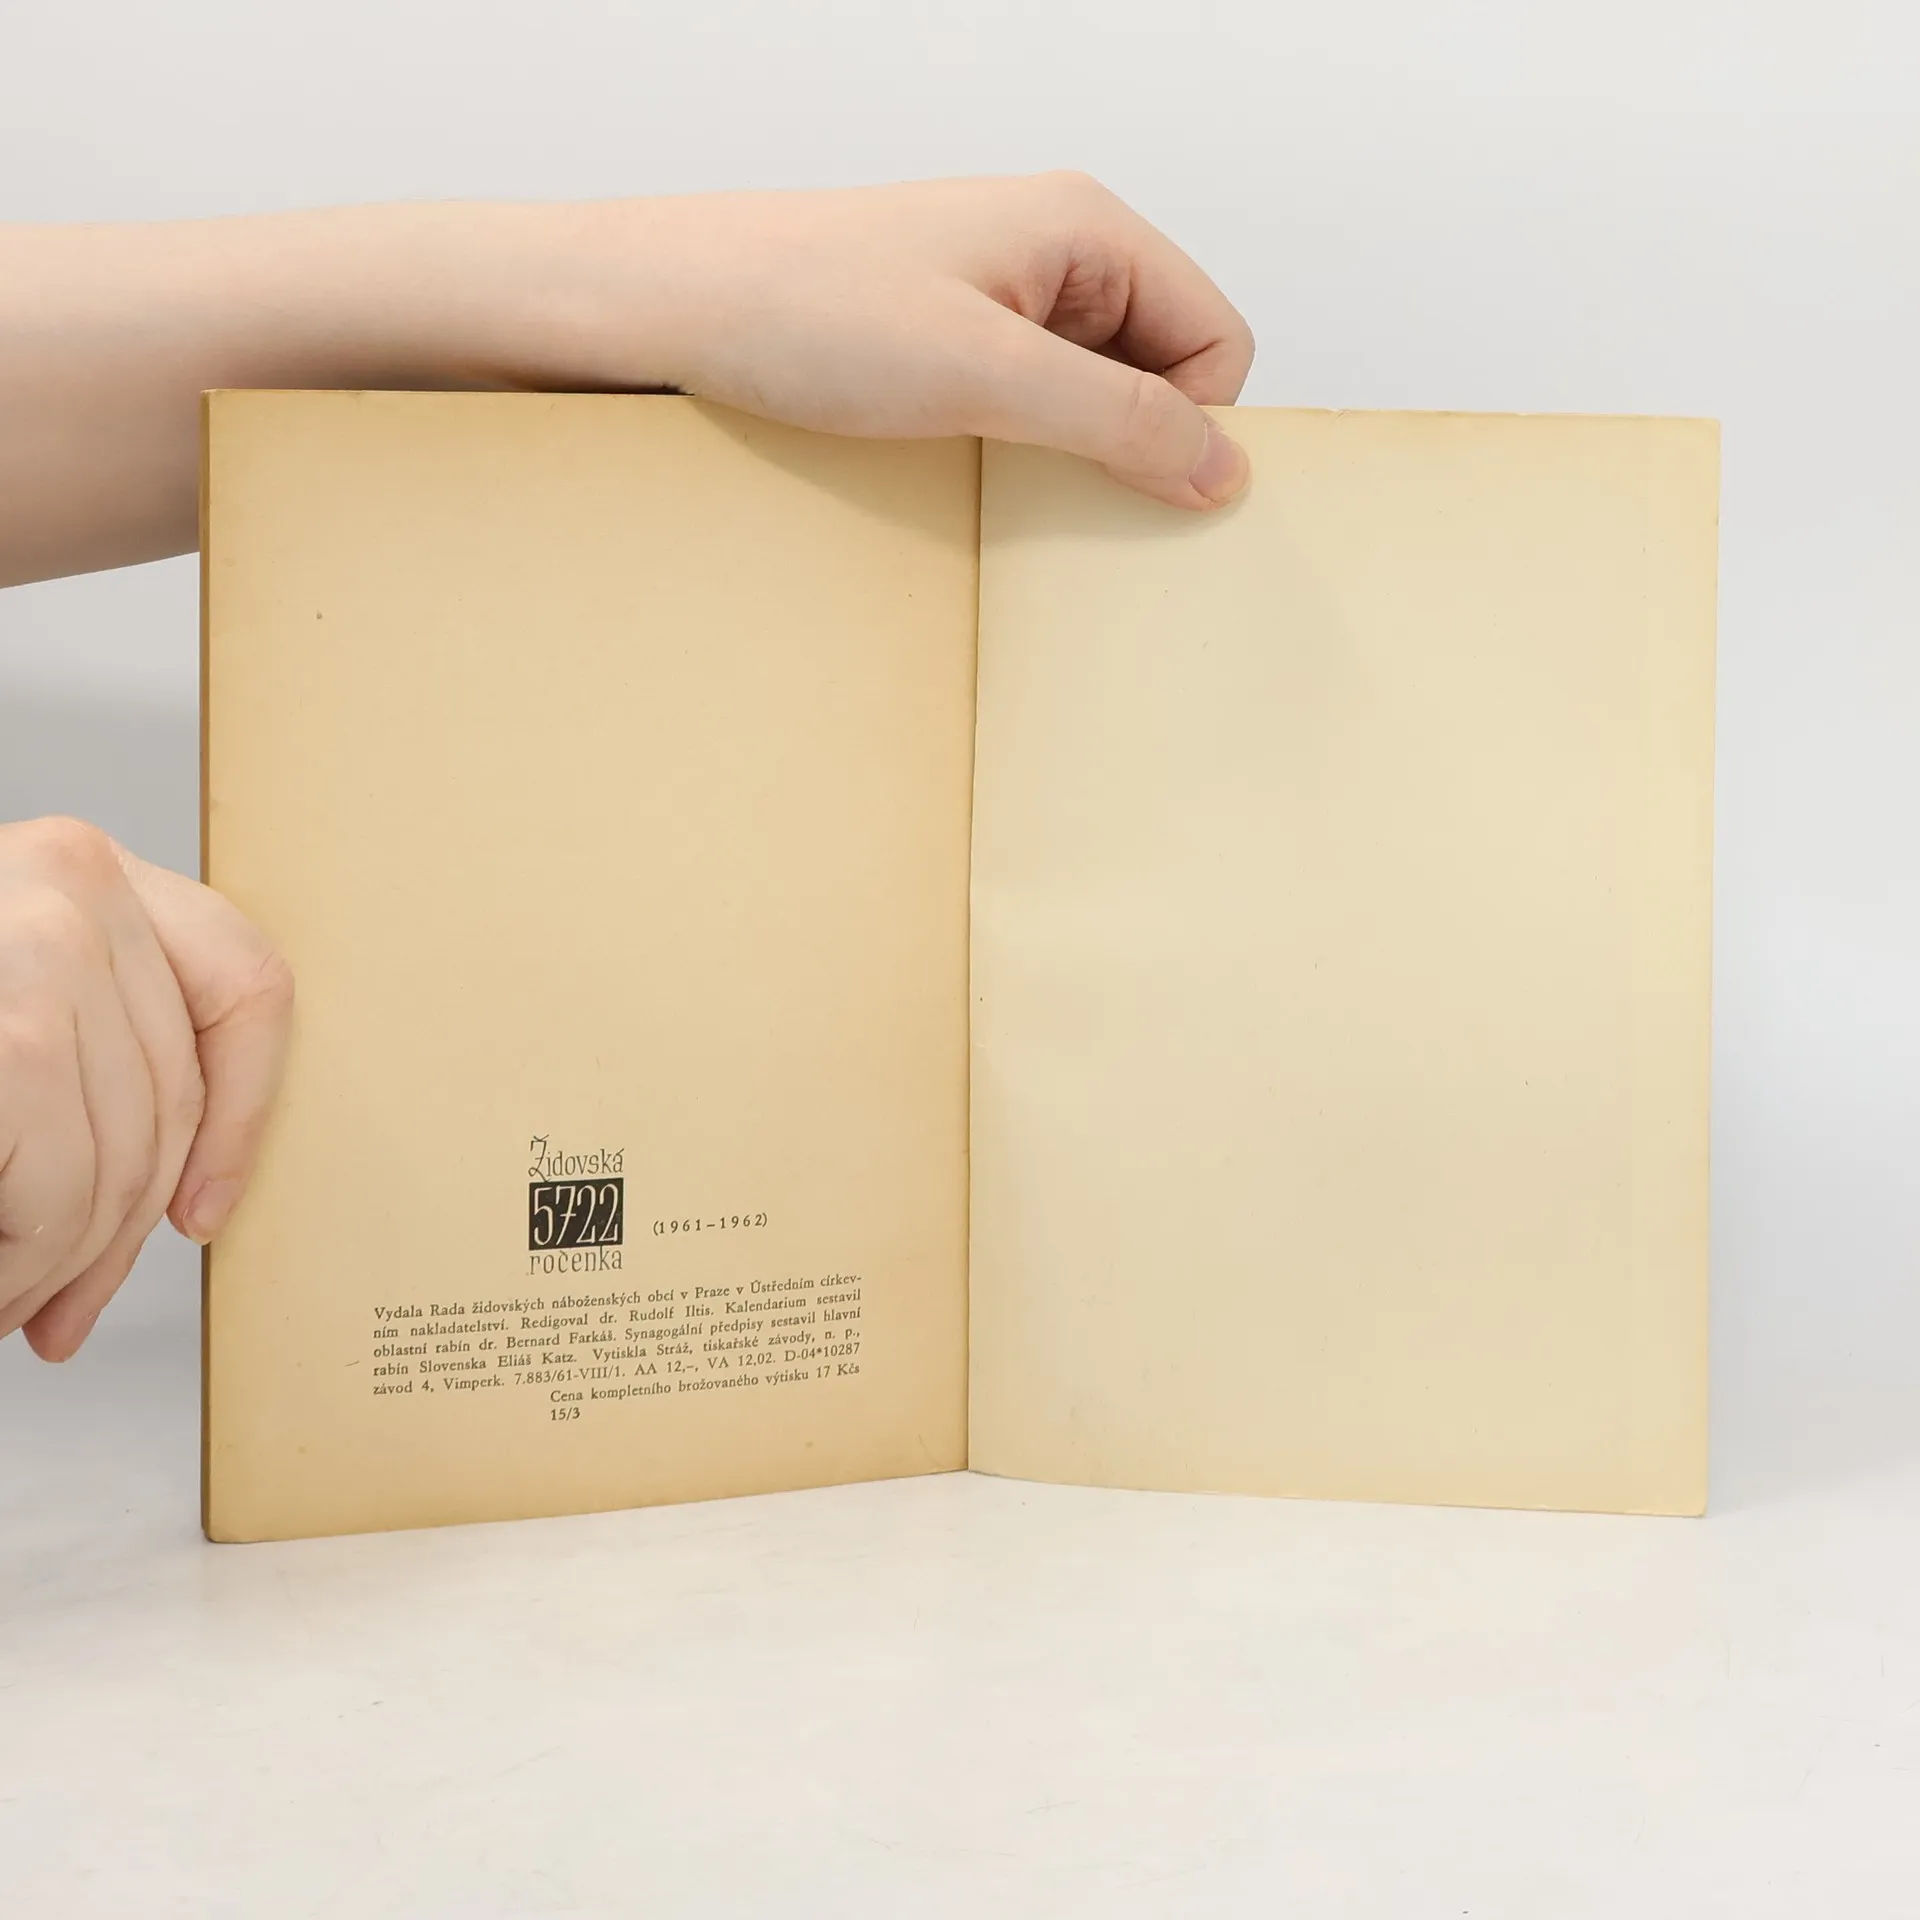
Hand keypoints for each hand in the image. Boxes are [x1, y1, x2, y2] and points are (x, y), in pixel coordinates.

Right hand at [0, 818, 291, 1359]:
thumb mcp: (2, 1006)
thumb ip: (83, 1053)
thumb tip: (179, 1194)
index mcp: (79, 872)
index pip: (244, 985)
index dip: (244, 1115)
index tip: (201, 1212)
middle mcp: (71, 882)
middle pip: (174, 1098)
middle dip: (118, 1233)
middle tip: (57, 1311)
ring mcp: (36, 941)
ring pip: (116, 1158)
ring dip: (52, 1261)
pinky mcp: (12, 1039)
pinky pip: (53, 1185)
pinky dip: (16, 1258)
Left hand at [507, 173, 1257, 509]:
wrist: (668, 305)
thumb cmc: (807, 309)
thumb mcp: (986, 375)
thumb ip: (1117, 420)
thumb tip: (1224, 471)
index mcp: (1086, 229)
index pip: (1215, 340)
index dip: (1193, 423)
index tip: (1138, 490)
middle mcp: (1053, 253)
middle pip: (1161, 369)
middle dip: (1133, 442)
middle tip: (1069, 497)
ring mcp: (998, 297)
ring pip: (1092, 394)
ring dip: (1070, 453)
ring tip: (1007, 482)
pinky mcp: (947, 340)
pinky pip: (1027, 404)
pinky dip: (1019, 448)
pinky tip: (970, 471)